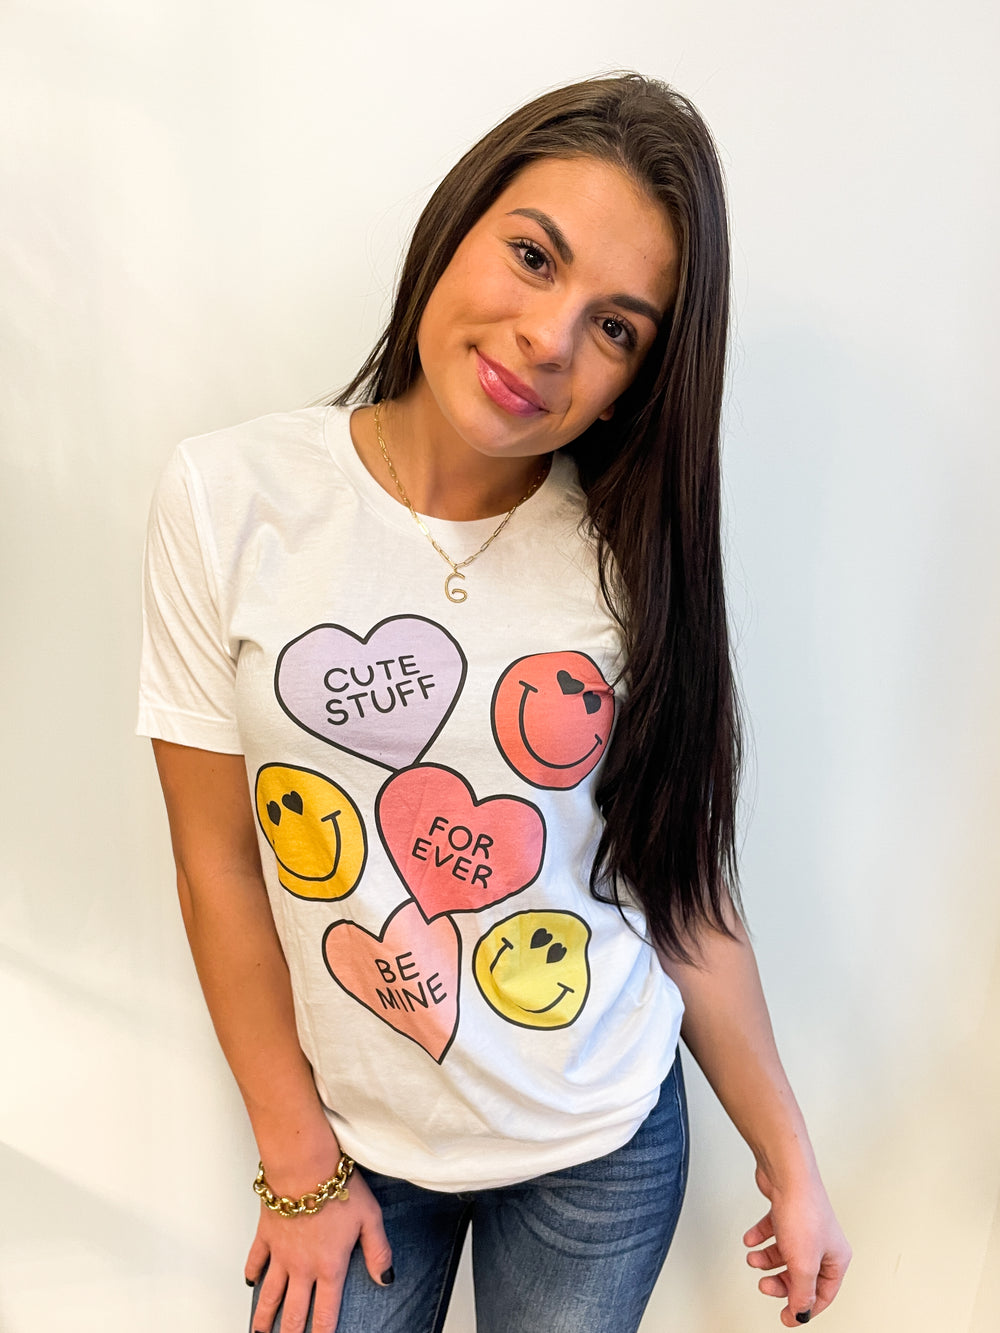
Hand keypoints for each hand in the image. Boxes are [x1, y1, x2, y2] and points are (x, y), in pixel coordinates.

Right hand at [246, 1168, 392, 1332]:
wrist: (303, 1167)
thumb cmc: (338, 1188)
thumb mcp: (370, 1218)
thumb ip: (378, 1251)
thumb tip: (386, 1278)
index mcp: (329, 1267)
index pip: (326, 1312)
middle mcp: (302, 1267)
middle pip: (293, 1311)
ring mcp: (280, 1253)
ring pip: (270, 1294)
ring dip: (264, 1316)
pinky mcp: (265, 1235)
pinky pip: (255, 1260)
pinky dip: (251, 1273)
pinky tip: (250, 1283)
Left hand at [743, 1165, 851, 1325]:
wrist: (786, 1173)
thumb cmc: (803, 1211)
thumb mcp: (803, 1264)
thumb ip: (802, 1293)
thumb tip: (800, 1314)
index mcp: (836, 1257)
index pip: (824, 1293)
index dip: (805, 1307)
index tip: (788, 1317)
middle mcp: (822, 1242)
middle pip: (801, 1275)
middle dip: (781, 1282)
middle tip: (765, 1285)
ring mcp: (804, 1226)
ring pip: (785, 1253)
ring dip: (766, 1260)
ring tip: (754, 1259)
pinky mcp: (787, 1212)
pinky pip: (773, 1232)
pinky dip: (760, 1238)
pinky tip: (751, 1240)